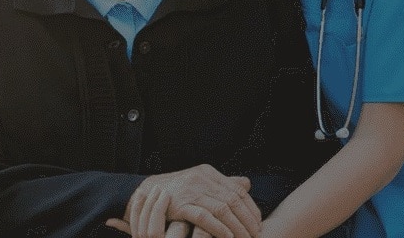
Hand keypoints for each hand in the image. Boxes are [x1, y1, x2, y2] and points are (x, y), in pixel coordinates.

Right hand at [119, 164, 259, 237]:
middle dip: (248, 219)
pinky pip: (205, 217)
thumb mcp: (199, 182)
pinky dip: (219, 228)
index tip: (258, 222)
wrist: (145, 194)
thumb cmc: (176, 191)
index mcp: (208, 172)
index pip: (238, 189)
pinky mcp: (181, 205)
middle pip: (233, 199)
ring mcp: (190, 191)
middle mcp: (201, 179)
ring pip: (223, 209)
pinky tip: (228, 237)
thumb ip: (222, 184)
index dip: (251, 206)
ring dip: (237, 226)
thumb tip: (247, 183)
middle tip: (256, 233)